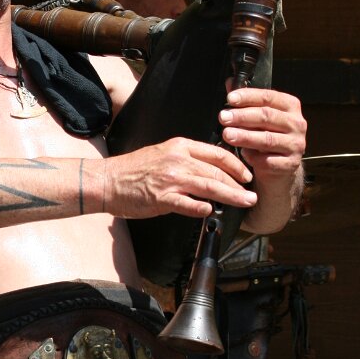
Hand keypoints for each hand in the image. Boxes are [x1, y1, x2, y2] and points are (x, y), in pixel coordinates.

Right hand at [102, 137, 258, 219]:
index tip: (247, 175)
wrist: (107, 180)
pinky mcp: (161, 198)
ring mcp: (170, 179)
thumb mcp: (163, 153)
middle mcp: (177, 160)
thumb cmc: (134, 170)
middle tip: (252, 194)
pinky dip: (201, 208)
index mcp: (180, 146)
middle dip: (239, 184)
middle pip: (216, 171)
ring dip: (230, 195)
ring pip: (208, 186)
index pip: (216, 153)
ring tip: (245, 202)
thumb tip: (210, 170)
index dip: (236, 165)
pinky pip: (186, 203)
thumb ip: (187, 159)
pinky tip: (212, 212)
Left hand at [218, 88, 306, 230]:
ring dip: (245, 136)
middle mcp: (297, 124)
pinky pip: (268, 160)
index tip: (230, 99)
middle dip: (242, 116)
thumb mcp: (258, 118)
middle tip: (223, 117)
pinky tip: (242, 154)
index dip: (248, 96)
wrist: (280, 169)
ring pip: (267, 139)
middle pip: (267, 117)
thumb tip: (229, 82)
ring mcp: (296, 145)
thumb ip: (246, 101)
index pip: (268, 97)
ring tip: (227, 134)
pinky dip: (253, 157)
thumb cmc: (266, 137)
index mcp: (290, 107)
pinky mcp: (290, 164)